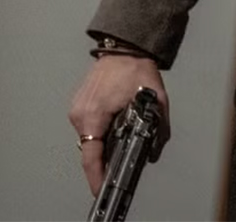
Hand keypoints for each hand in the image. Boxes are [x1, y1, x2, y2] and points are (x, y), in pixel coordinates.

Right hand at [68, 55, 169, 194]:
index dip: (96, 176)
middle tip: (122, 160)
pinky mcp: (79, 103)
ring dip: (104, 140)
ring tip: (122, 135)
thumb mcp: (156, 100)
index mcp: (94, 115)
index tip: (99, 188)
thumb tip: (154, 151)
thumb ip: (158, 129)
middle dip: (106, 157)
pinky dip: (100, 128)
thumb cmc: (136, 68)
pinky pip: (88, 124)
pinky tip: (115, 122)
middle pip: (91, 149)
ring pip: (90, 137)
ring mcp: (77, 108)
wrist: (124, 46)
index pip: (91, 156)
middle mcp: (80, 113)